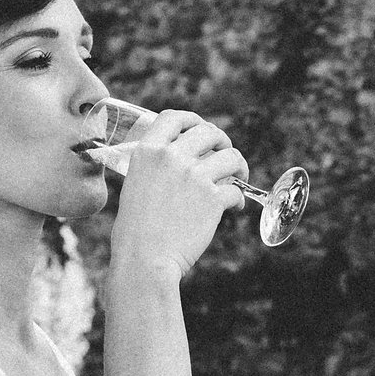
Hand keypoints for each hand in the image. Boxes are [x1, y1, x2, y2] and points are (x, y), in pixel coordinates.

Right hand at [106, 110, 248, 278]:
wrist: (144, 258)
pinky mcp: (213, 199)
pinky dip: (239, 199)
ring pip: (231, 157)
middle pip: (209, 132)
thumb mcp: (135, 184)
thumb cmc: (136, 229)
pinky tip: (233, 207)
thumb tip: (184, 158)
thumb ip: (156, 166)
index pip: (174, 117)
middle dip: (222, 141)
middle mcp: (171, 158)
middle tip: (225, 155)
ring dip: (239, 167)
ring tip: (238, 179)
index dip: (192, 120)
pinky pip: (236, 190)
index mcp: (148, 151)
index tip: (201, 128)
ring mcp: (194, 176)